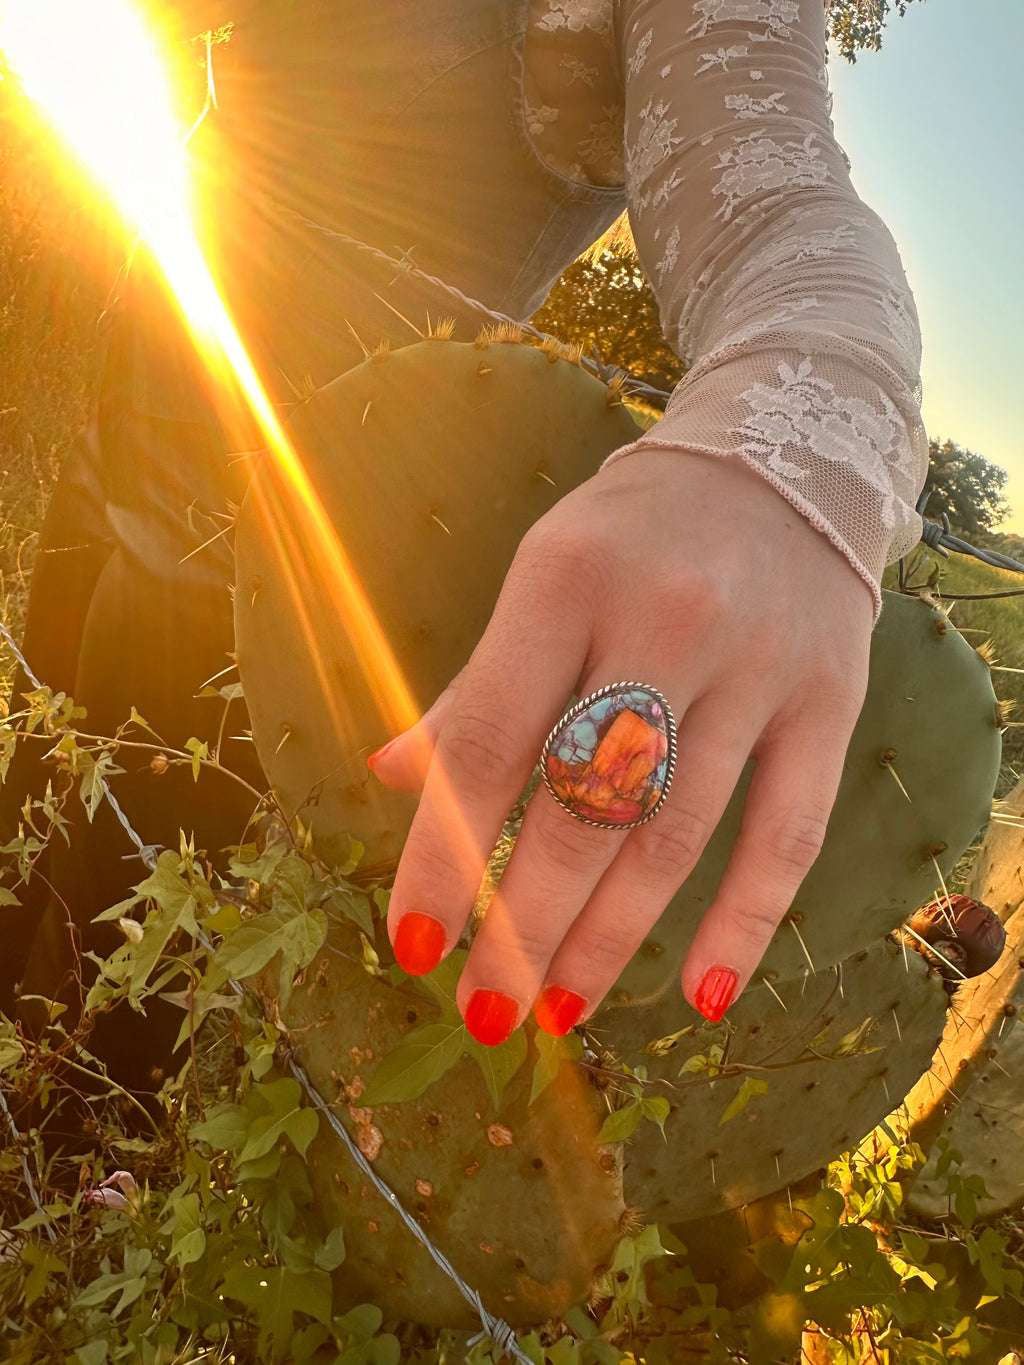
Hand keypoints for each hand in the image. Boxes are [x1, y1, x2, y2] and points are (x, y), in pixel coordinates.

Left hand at [370, 450, 874, 1041]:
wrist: (785, 463)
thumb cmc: (632, 534)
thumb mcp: (540, 575)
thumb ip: (475, 684)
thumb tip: (389, 776)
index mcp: (566, 583)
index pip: (489, 744)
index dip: (445, 854)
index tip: (414, 944)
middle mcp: (663, 622)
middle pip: (582, 806)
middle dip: (523, 924)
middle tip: (484, 1010)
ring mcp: (754, 667)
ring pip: (673, 833)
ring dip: (610, 939)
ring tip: (558, 1010)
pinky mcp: (827, 703)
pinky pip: (790, 831)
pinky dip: (747, 919)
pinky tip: (704, 994)